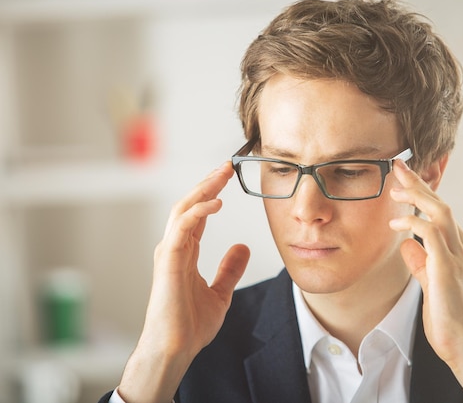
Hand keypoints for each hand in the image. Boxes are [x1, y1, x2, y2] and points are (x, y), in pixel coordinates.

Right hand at [118, 162, 249, 402]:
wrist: (175, 349)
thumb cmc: (190, 325)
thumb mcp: (221, 293)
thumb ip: (230, 269)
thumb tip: (242, 248)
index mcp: (185, 253)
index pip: (198, 215)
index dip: (211, 194)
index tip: (227, 178)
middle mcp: (175, 248)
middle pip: (190, 205)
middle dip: (208, 183)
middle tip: (226, 166)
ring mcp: (169, 253)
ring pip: (183, 210)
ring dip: (203, 189)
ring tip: (221, 174)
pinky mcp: (168, 261)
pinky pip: (182, 228)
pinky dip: (198, 211)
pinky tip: (216, 202)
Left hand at [389, 159, 462, 400]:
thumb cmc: (450, 319)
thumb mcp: (431, 285)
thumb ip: (421, 263)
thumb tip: (407, 245)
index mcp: (462, 251)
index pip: (441, 214)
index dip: (423, 194)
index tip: (403, 179)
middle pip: (441, 205)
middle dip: (419, 183)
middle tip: (398, 166)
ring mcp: (459, 258)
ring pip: (440, 212)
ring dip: (417, 196)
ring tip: (396, 187)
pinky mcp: (449, 269)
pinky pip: (431, 235)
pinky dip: (413, 224)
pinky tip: (396, 223)